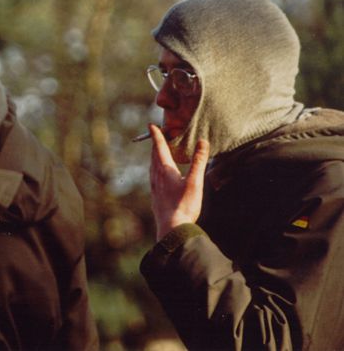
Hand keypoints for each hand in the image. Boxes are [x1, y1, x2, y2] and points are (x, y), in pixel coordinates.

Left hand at [149, 124, 209, 240]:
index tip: (151, 125)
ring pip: (152, 166)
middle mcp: (156, 176)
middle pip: (154, 155)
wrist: (171, 228)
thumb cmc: (184, 205)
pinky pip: (153, 176)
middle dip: (156, 143)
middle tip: (157, 134)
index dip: (156, 135)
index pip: (159, 147)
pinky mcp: (156, 195)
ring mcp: (154, 187)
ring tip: (158, 152)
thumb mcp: (195, 181)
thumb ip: (199, 161)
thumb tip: (202, 142)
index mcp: (164, 170)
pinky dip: (155, 168)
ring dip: (155, 156)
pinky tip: (159, 175)